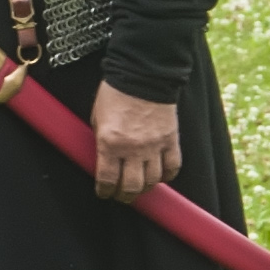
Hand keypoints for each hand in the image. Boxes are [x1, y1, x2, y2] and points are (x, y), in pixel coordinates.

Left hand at [88, 83, 180, 201]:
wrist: (142, 73)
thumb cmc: (115, 92)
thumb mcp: (97, 118)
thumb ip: (100, 141)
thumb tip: (102, 160)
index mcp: (110, 142)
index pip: (107, 180)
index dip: (104, 191)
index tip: (104, 193)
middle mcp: (132, 148)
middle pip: (131, 187)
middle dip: (124, 196)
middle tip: (121, 195)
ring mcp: (154, 146)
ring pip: (152, 181)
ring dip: (144, 188)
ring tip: (140, 187)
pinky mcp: (171, 140)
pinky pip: (172, 167)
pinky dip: (166, 175)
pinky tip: (160, 175)